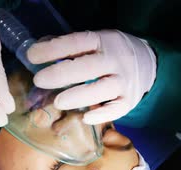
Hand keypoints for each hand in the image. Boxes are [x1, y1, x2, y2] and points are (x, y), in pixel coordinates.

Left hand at [26, 30, 156, 124]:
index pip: (77, 43)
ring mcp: (124, 81)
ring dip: (78, 96)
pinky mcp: (129, 100)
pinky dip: (100, 114)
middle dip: (61, 74)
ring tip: (58, 102)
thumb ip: (71, 49)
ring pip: (102, 89)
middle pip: (88, 67)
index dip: (53, 49)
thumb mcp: (96, 42)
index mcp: (104, 40)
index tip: (32, 56)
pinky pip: (116, 109)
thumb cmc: (110, 53)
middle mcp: (116, 60)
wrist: (148, 63)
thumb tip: (38, 54)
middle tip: (39, 80)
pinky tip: (85, 117)